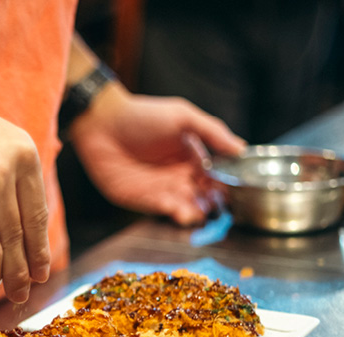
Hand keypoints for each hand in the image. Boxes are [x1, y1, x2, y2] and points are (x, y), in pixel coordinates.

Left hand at [70, 85, 245, 225]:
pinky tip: (181, 211)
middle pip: (203, 198)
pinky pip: (162, 211)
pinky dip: (174, 213)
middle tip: (218, 206)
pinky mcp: (142, 200)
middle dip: (213, 205)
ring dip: (195, 212)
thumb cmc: (142, 115)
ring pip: (186, 208)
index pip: (216, 178)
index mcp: (192, 157)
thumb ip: (212, 132)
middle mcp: (179, 176)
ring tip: (199, 212)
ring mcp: (161, 190)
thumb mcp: (182, 117)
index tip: (235, 191)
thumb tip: (242, 148)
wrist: (102, 124)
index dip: (227, 185)